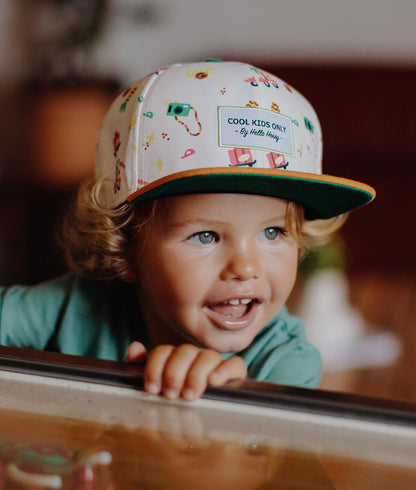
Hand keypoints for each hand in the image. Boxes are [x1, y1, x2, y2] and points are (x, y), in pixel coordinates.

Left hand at [125, 342, 246, 400]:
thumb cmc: (176, 405)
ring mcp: (215, 364)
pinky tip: (214, 381)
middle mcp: (195, 357)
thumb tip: (134, 348)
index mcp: (175, 358)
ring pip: (208, 355)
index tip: (151, 388)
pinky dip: (225, 369)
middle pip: (185, 351)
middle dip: (174, 373)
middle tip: (170, 394)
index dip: (155, 367)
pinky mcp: (235, 375)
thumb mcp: (156, 388)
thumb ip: (141, 367)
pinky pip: (235, 364)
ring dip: (196, 373)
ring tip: (189, 394)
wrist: (204, 434)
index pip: (165, 351)